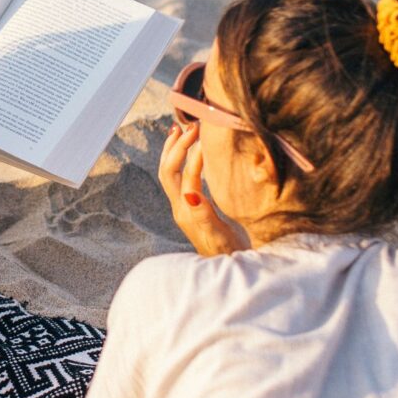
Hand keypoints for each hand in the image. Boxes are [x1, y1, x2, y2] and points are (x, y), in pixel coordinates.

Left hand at [158, 122, 248, 255]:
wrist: (228, 272)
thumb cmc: (229, 255)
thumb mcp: (219, 236)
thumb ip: (204, 215)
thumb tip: (191, 194)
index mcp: (188, 213)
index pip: (185, 179)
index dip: (194, 159)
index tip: (206, 138)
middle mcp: (181, 208)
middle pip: (168, 171)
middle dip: (176, 147)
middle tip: (191, 126)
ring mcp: (184, 208)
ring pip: (169, 173)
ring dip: (173, 150)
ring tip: (180, 129)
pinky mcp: (190, 208)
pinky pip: (178, 178)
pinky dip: (182, 160)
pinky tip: (191, 151)